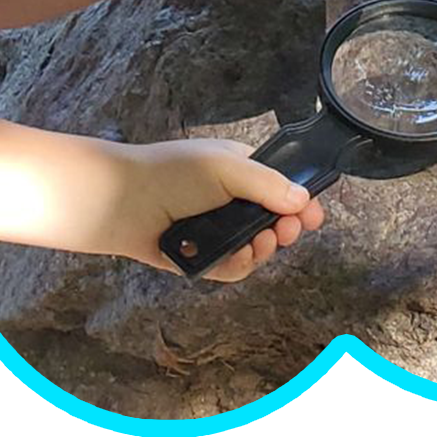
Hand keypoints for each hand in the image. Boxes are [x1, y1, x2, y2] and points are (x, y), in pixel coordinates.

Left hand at [110, 139, 326, 281]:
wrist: (122, 203)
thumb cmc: (170, 174)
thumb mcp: (227, 168)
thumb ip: (269, 184)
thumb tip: (303, 199)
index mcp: (241, 170)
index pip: (283, 187)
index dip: (301, 203)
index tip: (314, 217)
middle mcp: (231, 200)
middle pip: (275, 222)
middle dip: (286, 229)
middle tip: (286, 232)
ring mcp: (217, 230)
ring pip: (256, 249)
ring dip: (262, 249)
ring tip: (258, 244)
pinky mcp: (203, 256)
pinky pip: (232, 268)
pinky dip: (237, 265)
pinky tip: (234, 257)